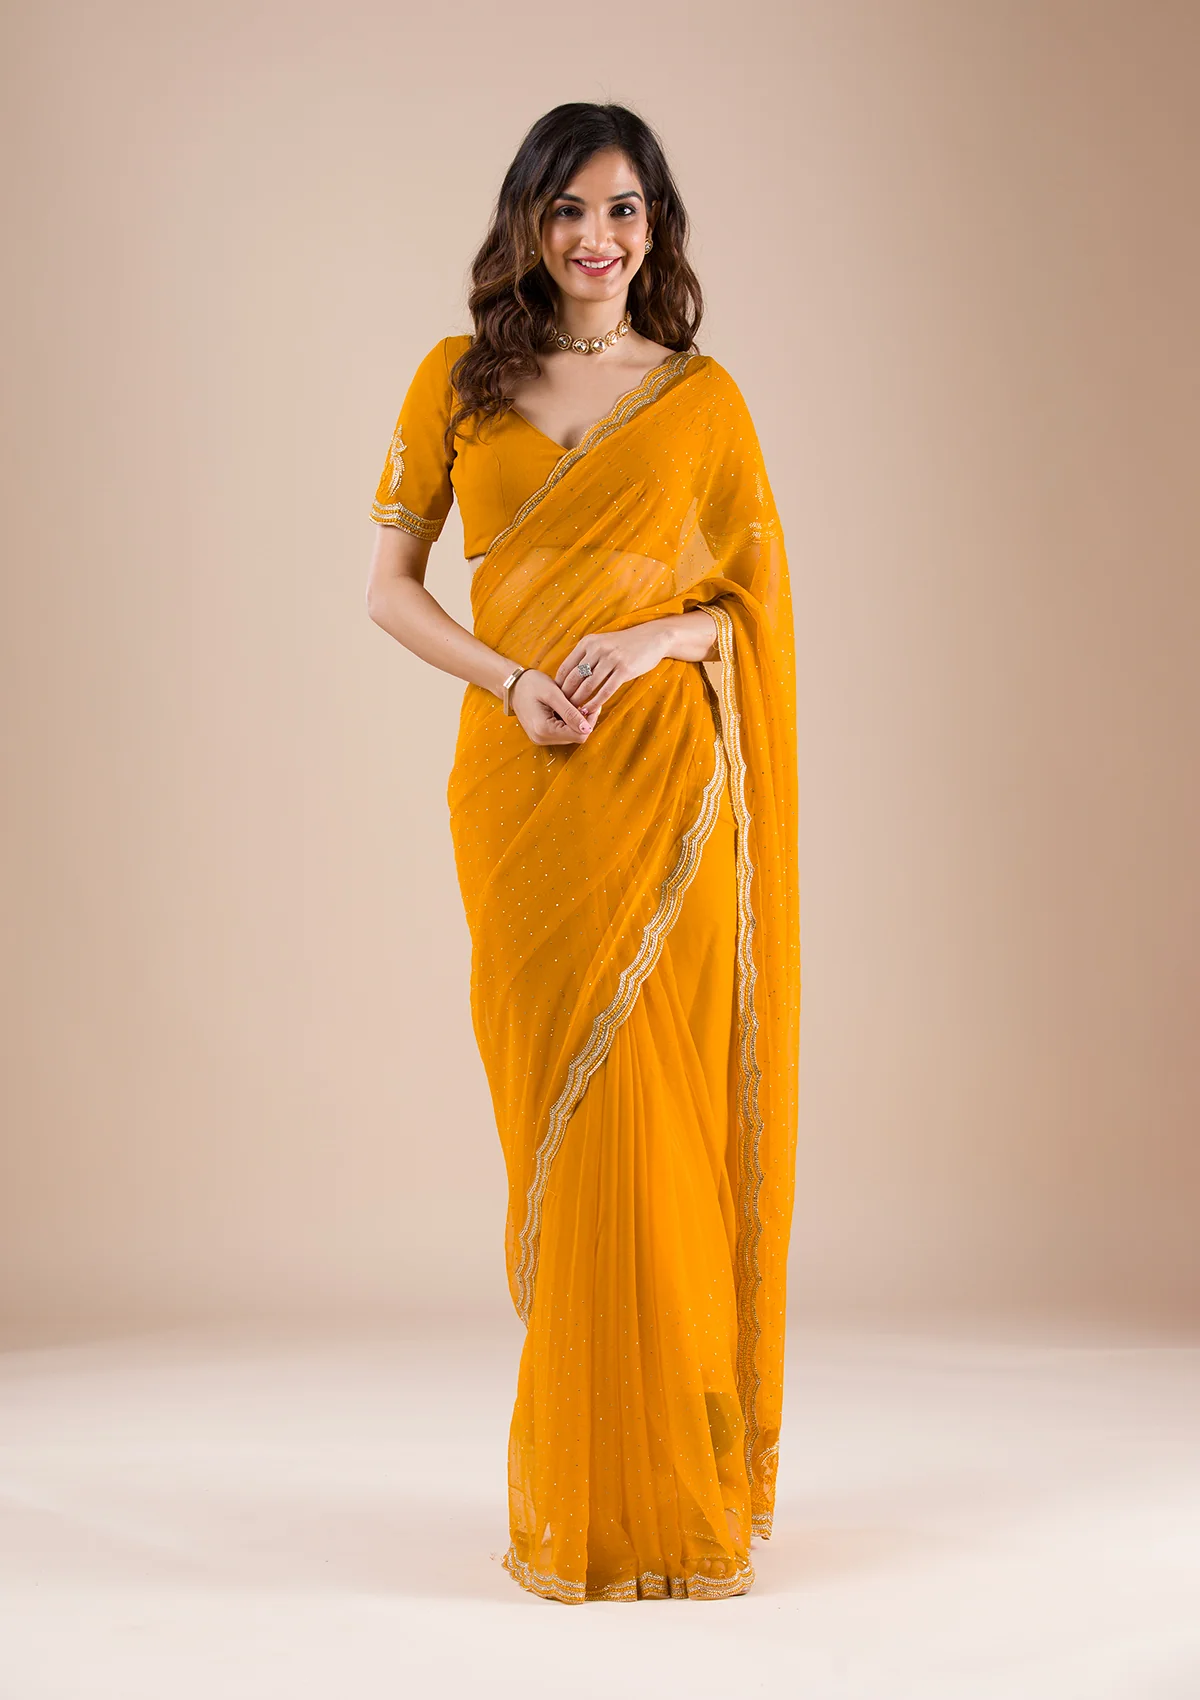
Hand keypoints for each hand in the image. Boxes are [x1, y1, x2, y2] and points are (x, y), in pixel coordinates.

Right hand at [510, 668, 597, 745]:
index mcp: (544, 729)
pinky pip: (562, 733)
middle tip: (583, 702)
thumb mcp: (553, 694)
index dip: (590, 721)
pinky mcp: (542, 736)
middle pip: (576, 737)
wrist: (513, 686)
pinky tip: (565, 709)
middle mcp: (542, 738)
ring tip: (572, 704)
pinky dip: (568, 722)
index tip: (592, 704)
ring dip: (576, 721)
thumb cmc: (531, 685)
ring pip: (571, 736)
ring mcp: (541, 739)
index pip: (580, 735)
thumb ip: (570, 713)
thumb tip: (587, 729)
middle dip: (583, 721)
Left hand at [555, 623, 669, 714]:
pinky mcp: (624, 670)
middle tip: (562, 710)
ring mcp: (611, 659)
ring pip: (588, 686)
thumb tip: (568, 678)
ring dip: (579, 701)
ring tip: (574, 713)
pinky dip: (596, 703)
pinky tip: (590, 711)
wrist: (651, 638)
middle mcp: (597, 649)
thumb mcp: (601, 643)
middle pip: (574, 678)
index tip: (556, 698)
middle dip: (566, 696)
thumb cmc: (623, 645)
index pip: (566, 667)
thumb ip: (586, 657)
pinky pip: (606, 690)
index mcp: (588, 643)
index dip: (559, 685)